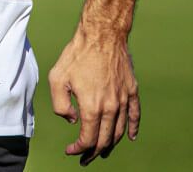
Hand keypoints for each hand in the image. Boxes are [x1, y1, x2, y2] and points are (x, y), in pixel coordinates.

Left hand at [48, 29, 139, 164]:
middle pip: (105, 139)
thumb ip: (60, 105)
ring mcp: (124, 99)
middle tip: (85, 158)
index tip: (71, 150)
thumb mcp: (57, 79)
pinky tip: (129, 137)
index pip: (88, 139)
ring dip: (111, 144)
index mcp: (92, 107)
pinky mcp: (132, 90)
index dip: (79, 148)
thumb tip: (72, 120)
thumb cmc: (77, 54)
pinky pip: (135, 115)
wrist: (102, 35)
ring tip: (101, 151)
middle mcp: (111, 107)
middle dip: (94, 152)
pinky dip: (133, 129)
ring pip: (119, 131)